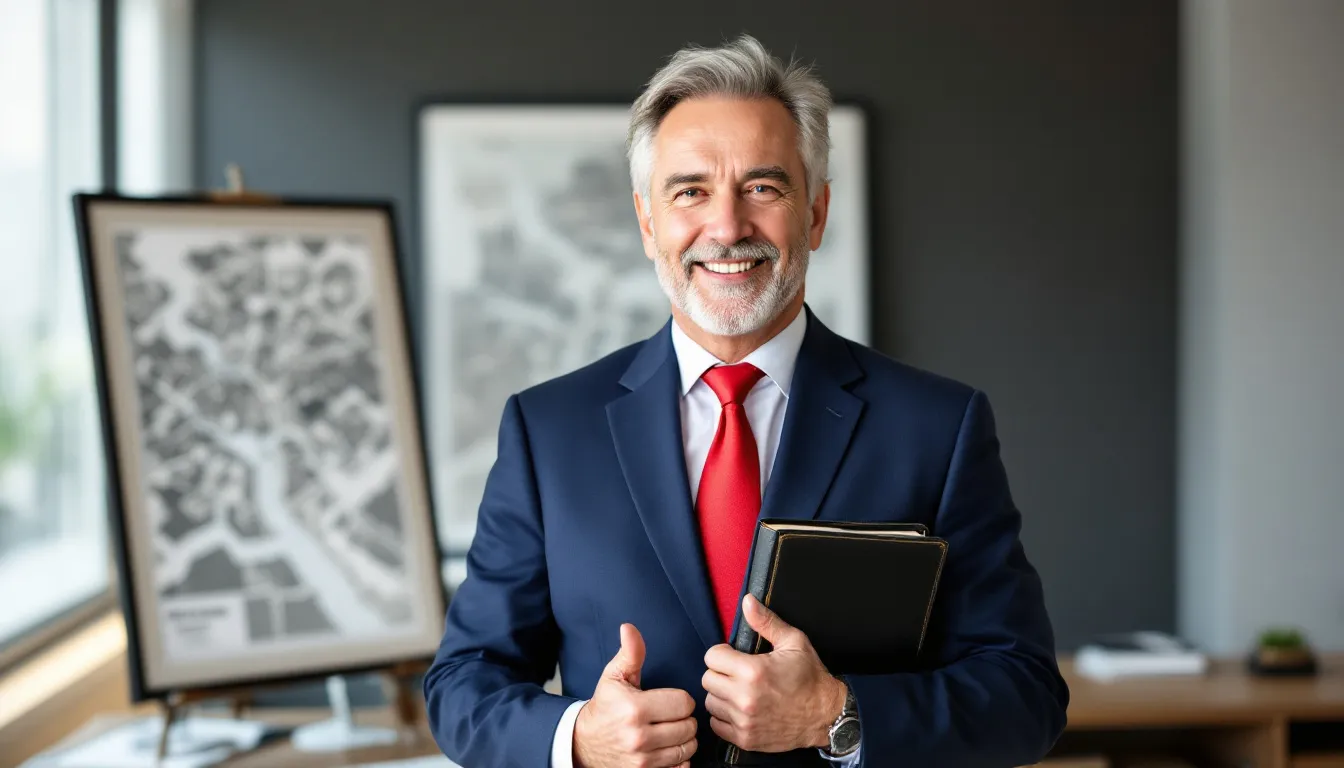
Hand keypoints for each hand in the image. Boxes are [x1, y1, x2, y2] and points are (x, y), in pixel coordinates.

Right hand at [574, 623, 698, 767]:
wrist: (583, 744)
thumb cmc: (604, 708)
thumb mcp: (614, 677)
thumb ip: (630, 653)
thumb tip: (629, 628)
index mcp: (634, 708)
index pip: (683, 703)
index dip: (680, 699)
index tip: (669, 701)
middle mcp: (639, 736)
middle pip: (689, 726)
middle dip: (684, 719)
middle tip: (670, 716)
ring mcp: (643, 760)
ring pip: (688, 747)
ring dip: (684, 740)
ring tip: (670, 732)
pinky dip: (679, 760)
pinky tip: (668, 750)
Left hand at [702, 595, 847, 752]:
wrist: (826, 715)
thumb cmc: (811, 678)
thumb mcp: (793, 642)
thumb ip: (766, 621)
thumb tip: (747, 602)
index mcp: (753, 671)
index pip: (711, 657)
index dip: (722, 653)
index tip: (733, 656)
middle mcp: (745, 698)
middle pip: (707, 679)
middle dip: (720, 673)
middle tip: (737, 673)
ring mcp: (744, 721)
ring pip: (710, 702)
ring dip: (721, 695)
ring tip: (739, 691)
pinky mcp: (745, 739)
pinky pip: (716, 724)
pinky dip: (724, 717)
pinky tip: (740, 709)